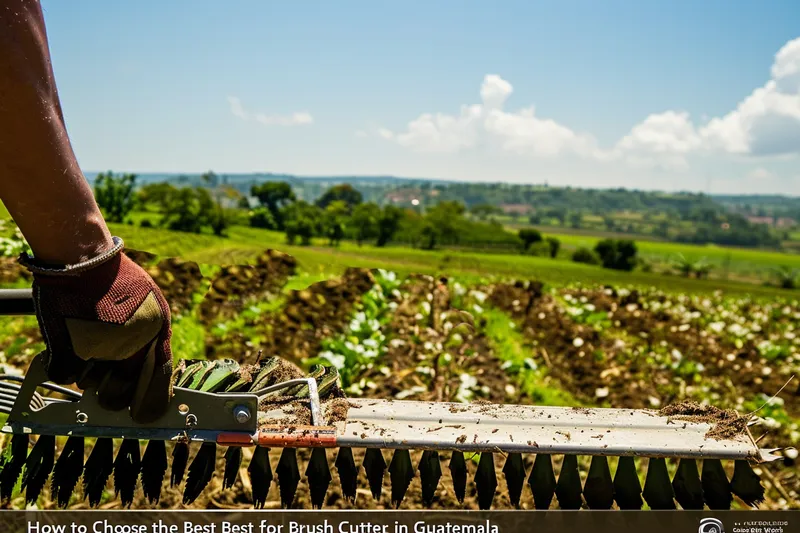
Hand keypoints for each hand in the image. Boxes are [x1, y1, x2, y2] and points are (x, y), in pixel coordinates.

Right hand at [20, 237, 172, 422]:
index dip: (152, 405)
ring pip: (89, 387)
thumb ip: (157, 341)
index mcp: (156, 338)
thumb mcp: (154, 309)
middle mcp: (129, 349)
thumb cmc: (121, 282)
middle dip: (112, 394)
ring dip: (88, 373)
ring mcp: (97, 351)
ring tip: (90, 344)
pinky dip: (64, 364)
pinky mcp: (66, 349)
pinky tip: (71, 344)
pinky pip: (65, 376)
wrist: (85, 260)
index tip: (145, 415)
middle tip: (107, 380)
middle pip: (118, 397)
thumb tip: (157, 376)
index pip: (159, 385)